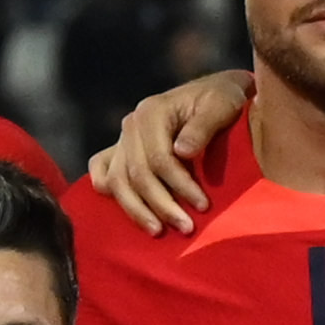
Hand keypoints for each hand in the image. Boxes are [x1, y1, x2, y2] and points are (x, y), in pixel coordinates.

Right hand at [84, 70, 250, 232]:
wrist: (215, 93)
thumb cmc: (223, 98)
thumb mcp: (222, 104)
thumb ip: (203, 125)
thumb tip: (181, 152)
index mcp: (152, 112)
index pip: (159, 159)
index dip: (180, 186)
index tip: (203, 206)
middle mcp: (131, 125)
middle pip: (137, 175)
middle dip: (162, 205)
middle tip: (187, 228)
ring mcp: (123, 138)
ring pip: (118, 181)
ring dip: (136, 210)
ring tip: (158, 231)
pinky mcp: (121, 148)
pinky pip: (101, 168)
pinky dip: (105, 188)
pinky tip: (118, 209)